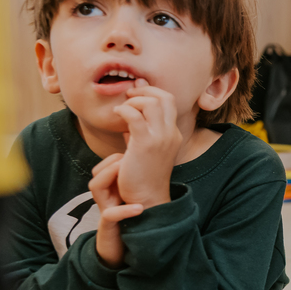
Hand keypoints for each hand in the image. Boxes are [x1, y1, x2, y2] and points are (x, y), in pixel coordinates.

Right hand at [89, 154, 142, 267]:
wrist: (126, 251)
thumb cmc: (135, 224)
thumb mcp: (138, 201)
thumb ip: (142, 187)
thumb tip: (158, 165)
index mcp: (113, 190)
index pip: (107, 167)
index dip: (117, 158)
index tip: (134, 154)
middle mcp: (106, 198)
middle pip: (98, 173)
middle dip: (112, 164)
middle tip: (127, 161)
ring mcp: (105, 211)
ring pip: (96, 187)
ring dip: (111, 177)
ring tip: (126, 174)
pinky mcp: (108, 226)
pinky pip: (110, 214)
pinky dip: (125, 210)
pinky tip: (139, 208)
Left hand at [113, 80, 182, 208]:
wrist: (147, 198)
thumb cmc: (142, 175)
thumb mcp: (145, 149)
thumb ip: (140, 131)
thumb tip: (131, 114)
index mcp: (174, 134)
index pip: (169, 101)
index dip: (151, 92)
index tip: (136, 93)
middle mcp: (171, 133)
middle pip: (164, 97)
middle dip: (144, 91)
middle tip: (129, 96)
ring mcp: (161, 138)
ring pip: (152, 102)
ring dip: (134, 100)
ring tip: (122, 108)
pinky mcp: (145, 144)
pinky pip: (135, 116)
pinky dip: (124, 110)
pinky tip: (116, 114)